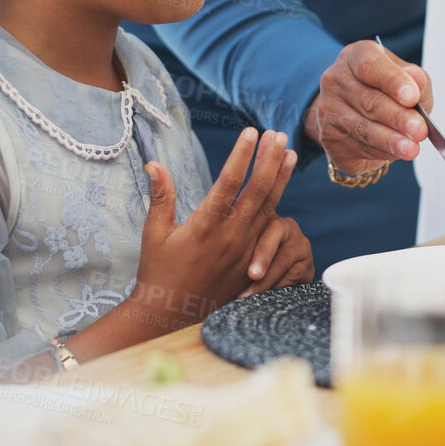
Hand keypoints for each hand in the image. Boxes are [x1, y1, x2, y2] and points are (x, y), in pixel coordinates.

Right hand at [127, 128, 297, 331]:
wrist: (172, 314)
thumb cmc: (158, 270)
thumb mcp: (155, 232)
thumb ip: (161, 195)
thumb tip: (154, 163)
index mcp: (204, 226)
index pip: (229, 182)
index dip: (242, 155)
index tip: (251, 131)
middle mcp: (229, 236)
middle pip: (257, 191)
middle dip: (270, 160)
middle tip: (278, 135)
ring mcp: (244, 250)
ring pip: (269, 208)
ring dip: (280, 179)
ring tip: (290, 154)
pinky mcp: (250, 261)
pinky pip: (270, 229)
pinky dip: (278, 205)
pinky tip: (283, 188)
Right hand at [305, 40, 431, 175]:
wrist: (359, 114)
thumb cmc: (387, 92)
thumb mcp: (408, 79)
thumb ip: (417, 81)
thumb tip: (417, 82)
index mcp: (355, 57)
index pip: (370, 65)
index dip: (392, 81)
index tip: (411, 96)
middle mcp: (336, 81)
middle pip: (368, 100)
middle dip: (397, 117)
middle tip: (419, 129)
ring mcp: (329, 111)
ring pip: (363, 129)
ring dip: (390, 140)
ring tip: (411, 148)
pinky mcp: (329, 139)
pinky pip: (358, 148)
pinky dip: (382, 153)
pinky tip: (396, 153)